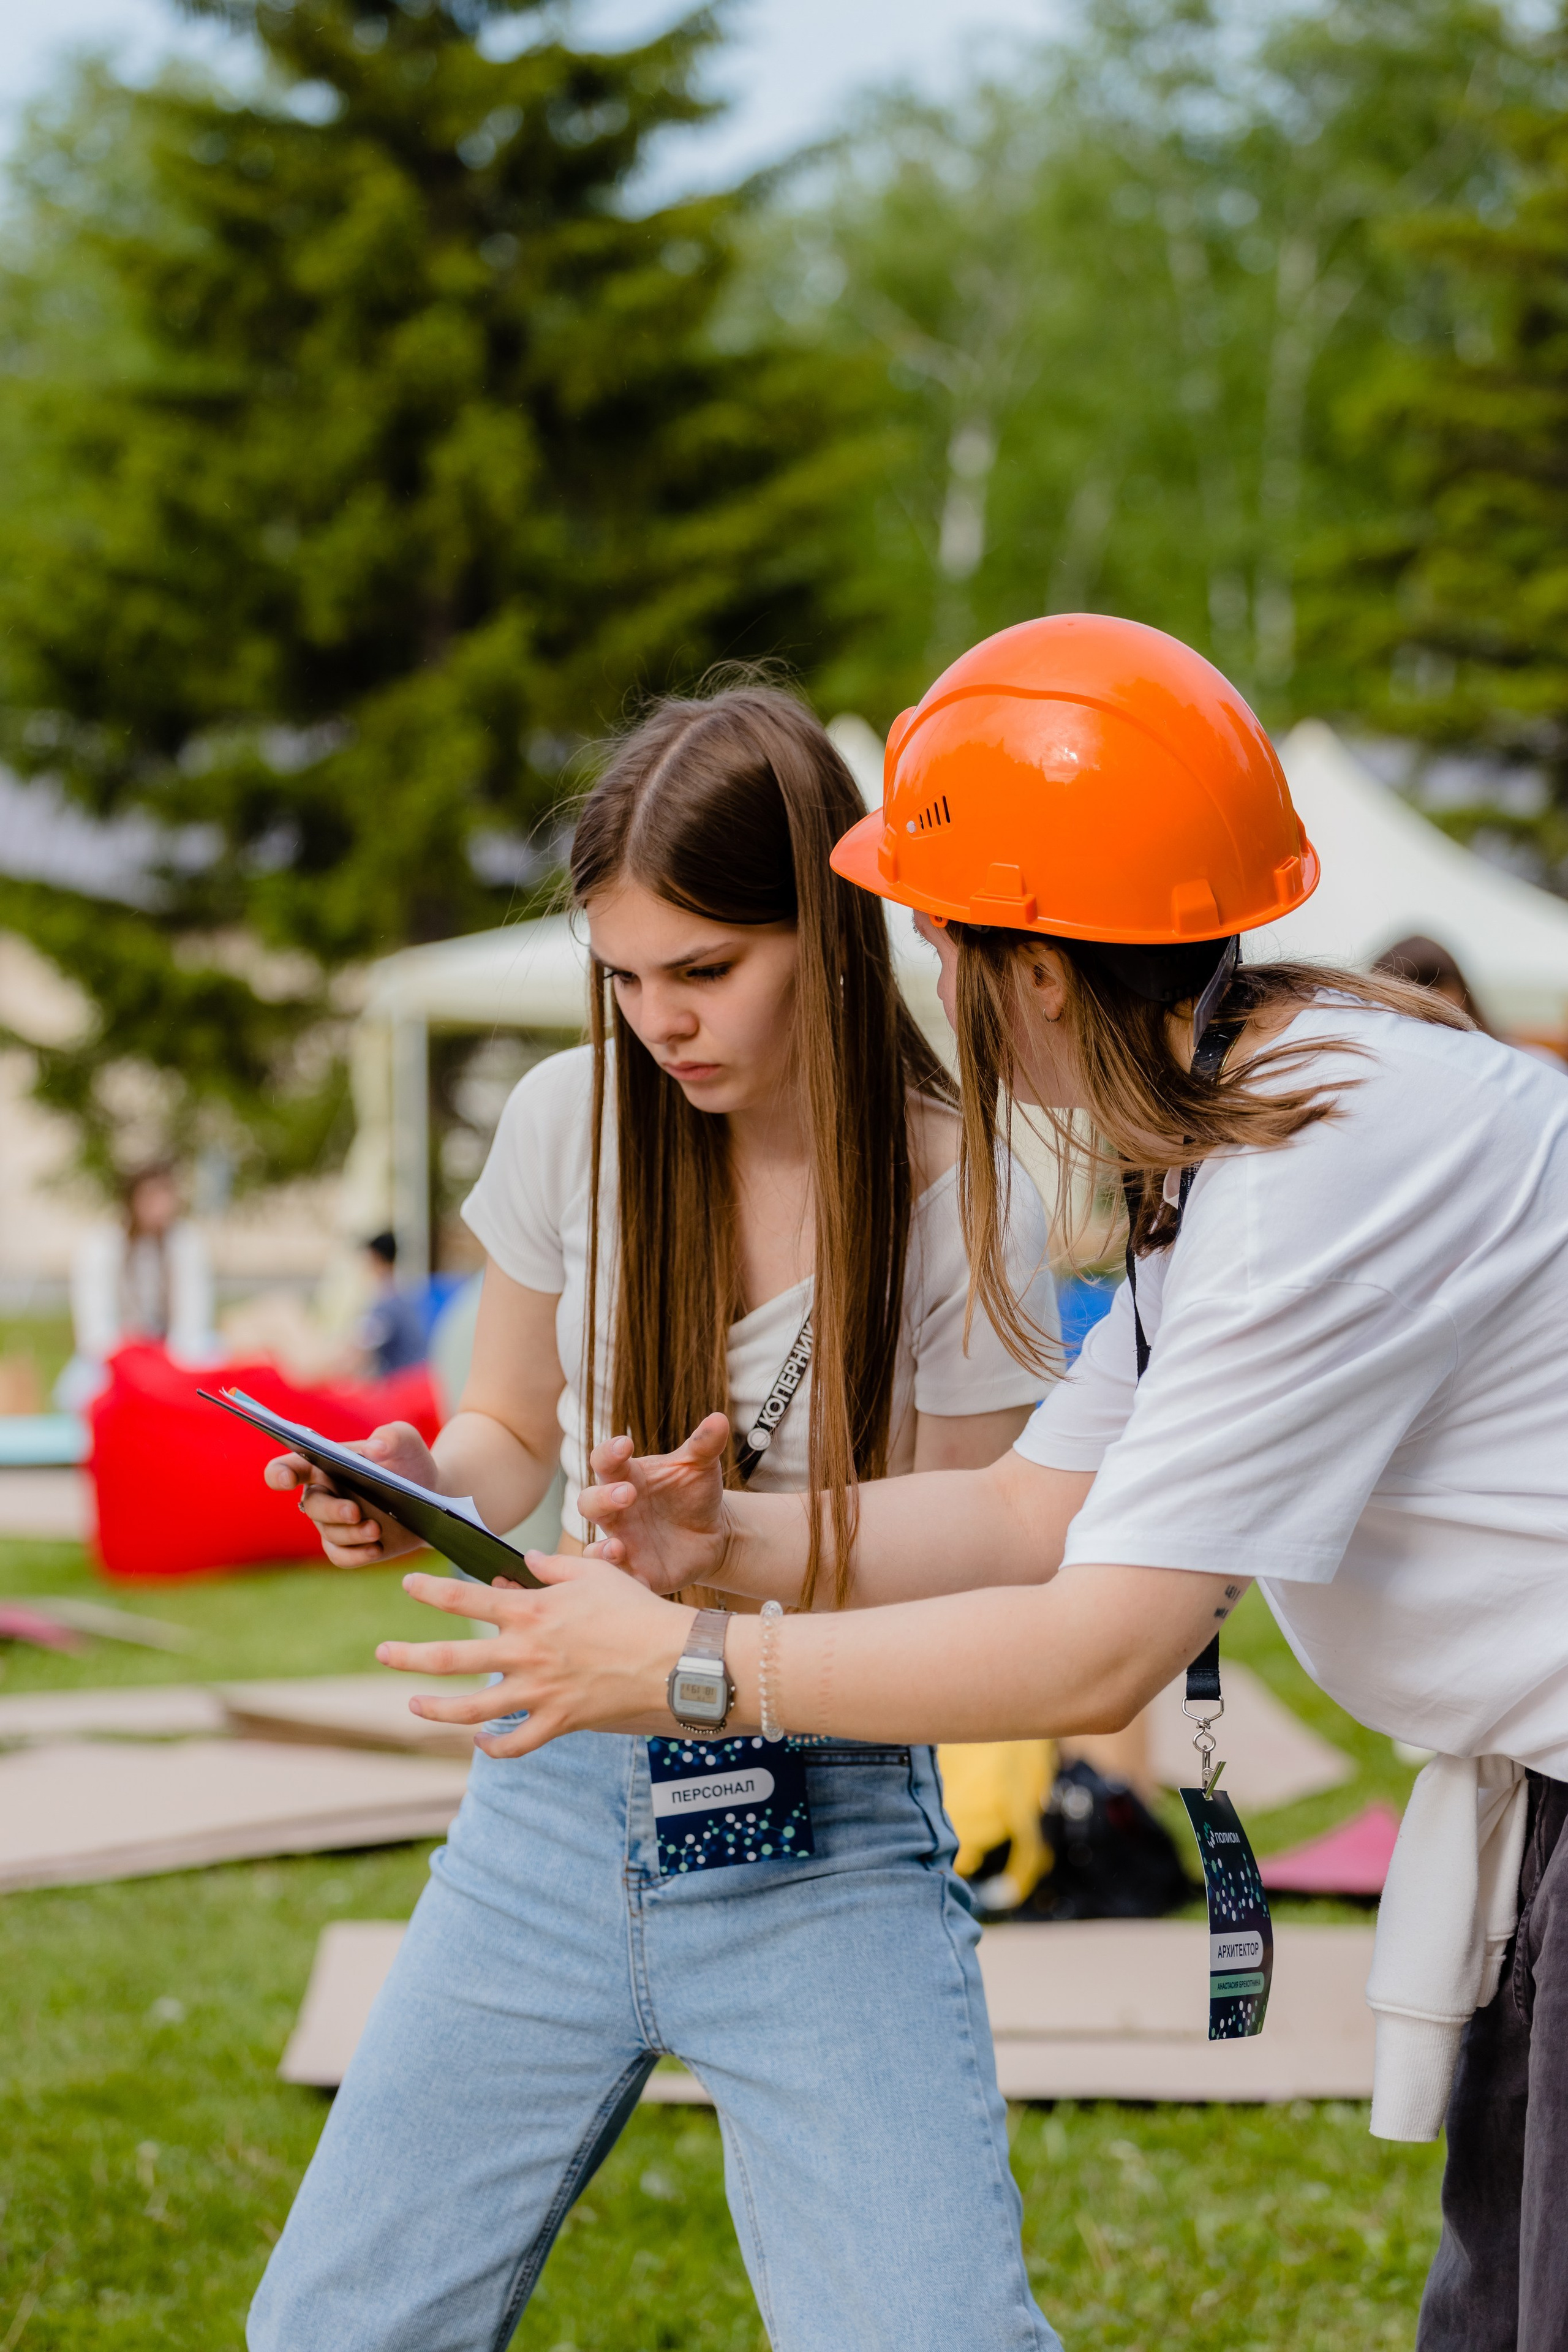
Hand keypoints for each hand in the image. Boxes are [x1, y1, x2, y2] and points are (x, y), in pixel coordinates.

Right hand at [263, 1420, 441, 1567]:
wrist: (430, 1496)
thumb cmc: (408, 1461)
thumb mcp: (407, 1441)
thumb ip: (393, 1435)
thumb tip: (376, 1448)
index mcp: (324, 1463)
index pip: (289, 1467)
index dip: (280, 1474)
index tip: (285, 1480)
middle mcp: (323, 1494)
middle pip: (313, 1505)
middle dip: (332, 1510)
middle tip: (355, 1511)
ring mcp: (333, 1523)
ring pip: (330, 1533)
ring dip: (352, 1533)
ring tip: (376, 1529)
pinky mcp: (349, 1545)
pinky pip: (341, 1556)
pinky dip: (356, 1555)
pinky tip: (375, 1549)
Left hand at [375, 1556, 692, 1755]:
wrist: (675, 1661)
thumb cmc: (638, 1610)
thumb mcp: (596, 1573)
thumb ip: (555, 1566)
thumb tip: (528, 1563)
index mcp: (530, 1612)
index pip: (463, 1599)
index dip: (429, 1592)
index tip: (408, 1586)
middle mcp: (523, 1654)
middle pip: (448, 1658)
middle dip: (407, 1655)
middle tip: (382, 1653)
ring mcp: (537, 1693)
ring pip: (469, 1710)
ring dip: (434, 1708)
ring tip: (413, 1705)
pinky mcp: (557, 1723)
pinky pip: (514, 1744)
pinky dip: (494, 1747)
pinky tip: (482, 1743)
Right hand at [571, 1413, 732, 1596]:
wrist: (713, 1532)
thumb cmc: (694, 1492)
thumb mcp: (701, 1466)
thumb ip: (705, 1443)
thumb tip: (718, 1419)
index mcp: (626, 1478)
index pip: (605, 1461)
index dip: (609, 1452)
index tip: (624, 1444)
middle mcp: (617, 1511)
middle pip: (590, 1502)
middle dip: (603, 1498)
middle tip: (627, 1494)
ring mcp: (622, 1542)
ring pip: (595, 1547)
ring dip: (601, 1549)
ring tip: (617, 1547)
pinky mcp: (637, 1571)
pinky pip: (621, 1578)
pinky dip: (623, 1580)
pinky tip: (636, 1582)